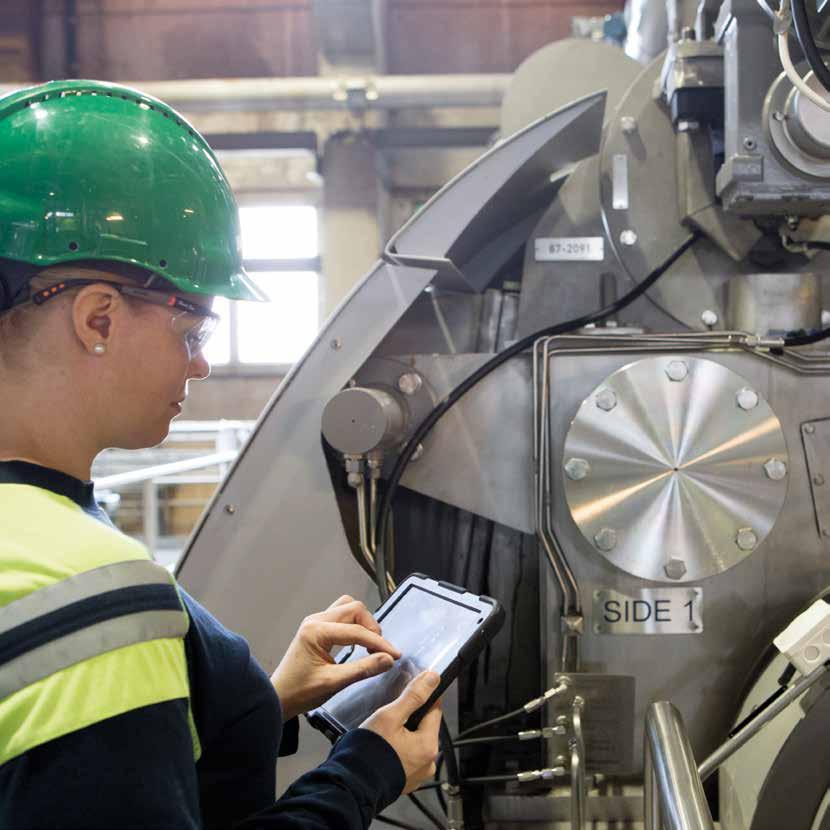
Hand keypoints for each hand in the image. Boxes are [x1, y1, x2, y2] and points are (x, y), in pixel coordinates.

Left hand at [271, 595, 400, 720]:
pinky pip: (341, 615)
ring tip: (370, 643)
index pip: (357, 631)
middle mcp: (315, 620)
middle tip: (380, 649)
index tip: (394, 655)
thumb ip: (362, 669)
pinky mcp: (317, 626)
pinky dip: (354, 624)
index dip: (379, 643)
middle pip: (354, 608)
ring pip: (348, 607)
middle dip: (371, 627)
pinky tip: (357, 641)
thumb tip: (388, 659)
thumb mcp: (333, 683)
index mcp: (316, 632)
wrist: (278, 697)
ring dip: (362, 622)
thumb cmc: (300, 692)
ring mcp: (315, 621)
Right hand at [361, 671, 441, 794]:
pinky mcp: (406, 781)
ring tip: (385, 730)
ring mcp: (418, 774)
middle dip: (411, 716)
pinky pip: (408, 757)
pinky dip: (399, 748)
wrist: (351, 785)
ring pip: (416, 741)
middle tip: (390, 713)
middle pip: (425, 726)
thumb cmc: (369, 751)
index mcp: (429, 746)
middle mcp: (428, 763)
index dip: (422, 696)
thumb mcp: (390, 716)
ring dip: (404, 733)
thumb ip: (414, 696)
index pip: (435, 710)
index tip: (410, 689)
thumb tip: (433, 678)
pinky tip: (384, 745)